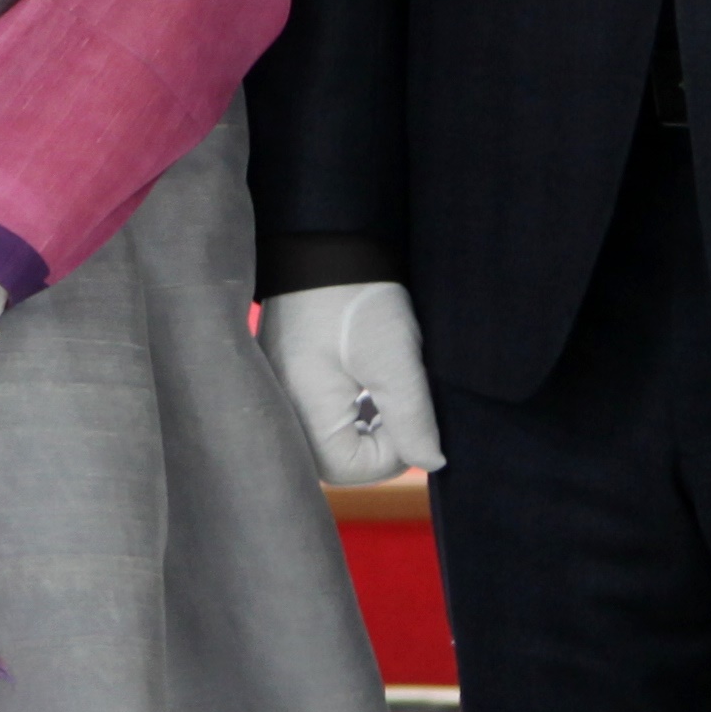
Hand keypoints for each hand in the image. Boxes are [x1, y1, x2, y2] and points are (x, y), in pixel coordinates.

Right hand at [259, 281, 445, 483]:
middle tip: (398, 407)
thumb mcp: (396, 360)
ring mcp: (278, 390)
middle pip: (335, 459)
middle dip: (377, 444)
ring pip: (328, 438)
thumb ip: (413, 419)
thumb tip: (431, 462)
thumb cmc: (358, 299)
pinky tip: (363, 384)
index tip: (410, 416)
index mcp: (303, 409)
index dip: (393, 455)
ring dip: (364, 428)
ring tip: (384, 394)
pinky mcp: (284, 374)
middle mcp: (281, 406)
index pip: (351, 469)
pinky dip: (347, 410)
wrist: (325, 241)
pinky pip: (316, 415)